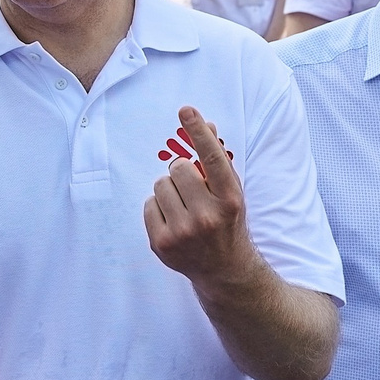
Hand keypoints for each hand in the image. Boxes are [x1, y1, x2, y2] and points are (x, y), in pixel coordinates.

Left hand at [145, 105, 255, 287]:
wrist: (225, 269)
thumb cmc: (227, 222)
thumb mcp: (231, 193)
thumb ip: (218, 161)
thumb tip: (207, 125)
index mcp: (230, 200)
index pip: (212, 158)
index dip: (198, 131)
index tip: (186, 111)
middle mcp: (208, 216)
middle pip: (178, 168)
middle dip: (181, 173)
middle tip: (191, 190)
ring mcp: (184, 232)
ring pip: (160, 185)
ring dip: (169, 191)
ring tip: (183, 207)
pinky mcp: (163, 243)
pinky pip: (149, 205)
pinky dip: (158, 209)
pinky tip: (174, 221)